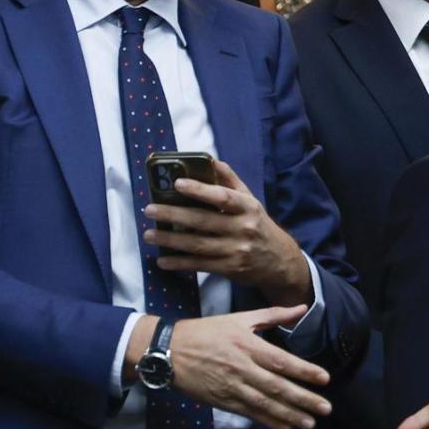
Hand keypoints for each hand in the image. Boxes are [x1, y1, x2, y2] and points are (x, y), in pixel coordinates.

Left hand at [145, 161, 312, 305]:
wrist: (280, 261)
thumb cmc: (259, 225)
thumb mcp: (250, 201)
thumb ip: (230, 181)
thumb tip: (210, 160)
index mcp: (247, 207)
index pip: (222, 197)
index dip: (200, 189)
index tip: (177, 183)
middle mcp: (242, 228)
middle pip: (203, 221)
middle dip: (173, 214)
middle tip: (149, 209)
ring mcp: (235, 251)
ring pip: (197, 244)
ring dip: (170, 240)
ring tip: (148, 235)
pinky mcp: (229, 269)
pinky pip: (200, 265)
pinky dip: (179, 263)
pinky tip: (162, 261)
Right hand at [167, 305, 331, 428]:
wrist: (169, 350)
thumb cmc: (205, 332)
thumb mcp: (238, 319)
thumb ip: (272, 315)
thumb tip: (300, 308)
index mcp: (247, 345)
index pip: (281, 361)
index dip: (304, 371)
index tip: (324, 378)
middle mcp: (241, 368)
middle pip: (278, 387)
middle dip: (304, 399)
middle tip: (326, 408)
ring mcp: (232, 387)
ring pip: (266, 404)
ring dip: (290, 414)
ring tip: (311, 422)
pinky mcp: (222, 401)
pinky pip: (250, 413)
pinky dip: (268, 421)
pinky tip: (285, 426)